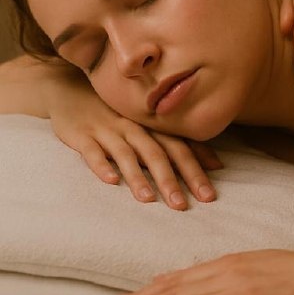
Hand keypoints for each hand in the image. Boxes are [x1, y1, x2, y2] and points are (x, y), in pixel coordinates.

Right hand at [45, 65, 222, 209]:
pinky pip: (92, 151)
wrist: (74, 89)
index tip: (208, 195)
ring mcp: (109, 130)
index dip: (195, 171)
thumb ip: (179, 145)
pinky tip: (110, 180)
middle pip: (157, 154)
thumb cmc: (121, 115)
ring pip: (127, 154)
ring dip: (138, 177)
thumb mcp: (152, 128)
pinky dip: (101, 165)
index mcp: (154, 127)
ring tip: (148, 199)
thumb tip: (218, 164)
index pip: (180, 149)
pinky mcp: (83, 135)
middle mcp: (135, 128)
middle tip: (182, 205)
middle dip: (171, 179)